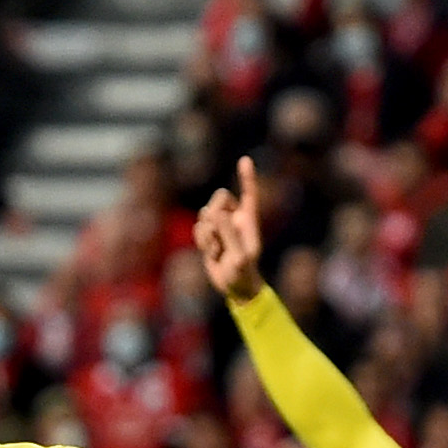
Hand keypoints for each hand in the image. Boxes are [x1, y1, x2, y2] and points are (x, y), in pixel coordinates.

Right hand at [193, 154, 266, 302]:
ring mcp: (222, 225)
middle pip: (219, 197)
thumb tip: (216, 213)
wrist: (234, 286)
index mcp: (249, 220)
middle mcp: (236, 218)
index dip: (247, 178)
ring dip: (207, 233)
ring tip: (216, 250)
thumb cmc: (243, 273)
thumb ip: (230, 234)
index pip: (249, 194)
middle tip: (215, 232)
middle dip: (214, 212)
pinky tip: (210, 252)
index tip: (244, 160)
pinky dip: (201, 239)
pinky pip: (198, 227)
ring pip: (206, 213)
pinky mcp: (210, 235)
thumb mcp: (239, 257)